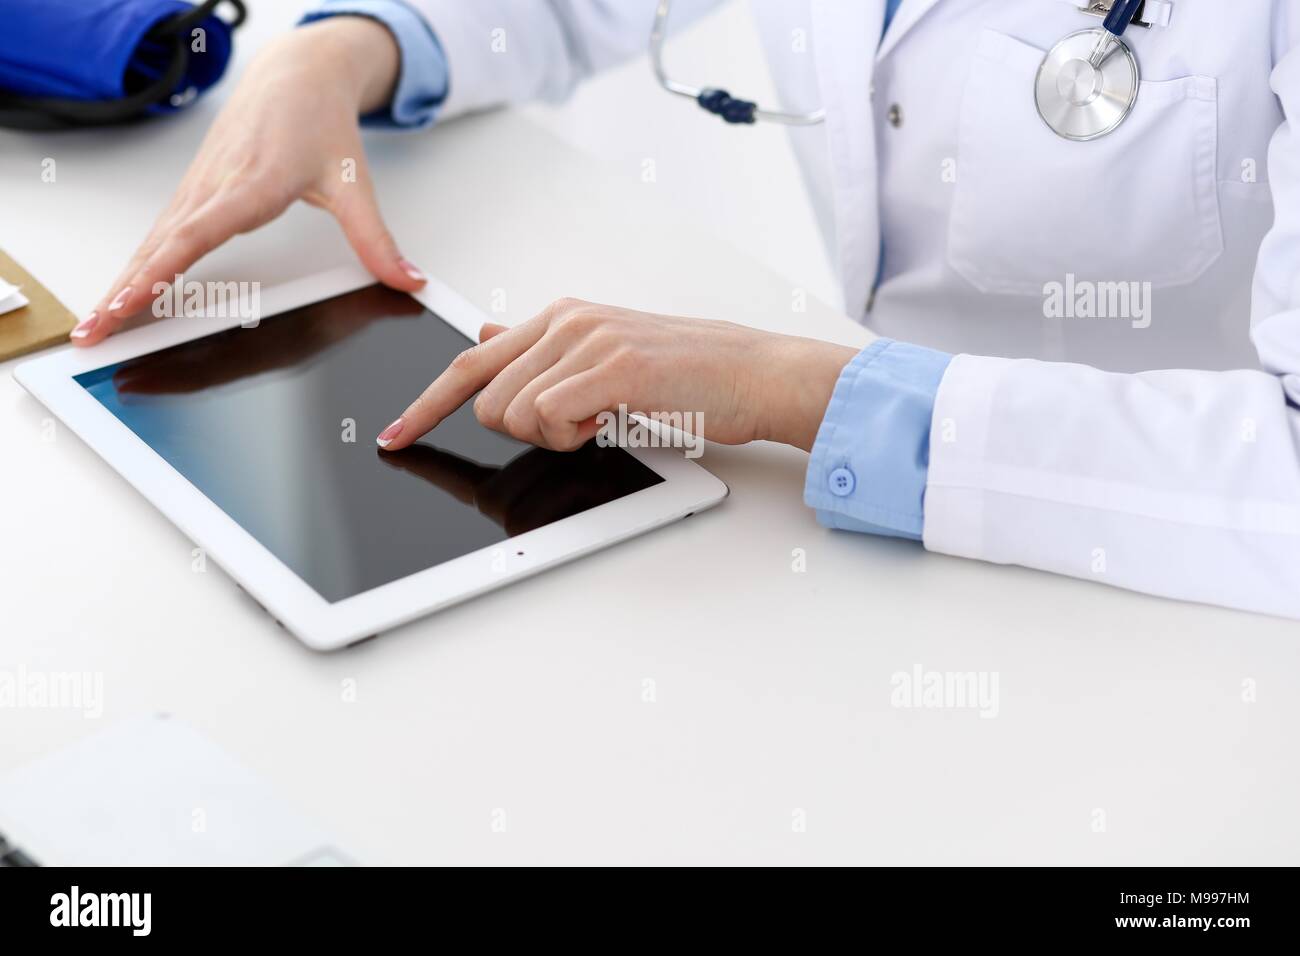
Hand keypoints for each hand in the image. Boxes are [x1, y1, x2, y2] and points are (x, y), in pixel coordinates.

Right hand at [71, 17, 424, 345]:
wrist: (297, 74)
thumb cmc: (319, 122)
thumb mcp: (354, 183)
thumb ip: (377, 239)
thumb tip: (406, 280)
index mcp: (252, 184)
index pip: (197, 235)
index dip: (161, 272)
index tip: (132, 301)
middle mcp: (216, 185)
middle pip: (160, 247)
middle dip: (123, 292)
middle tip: (93, 334)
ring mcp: (199, 187)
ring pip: (152, 243)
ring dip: (121, 283)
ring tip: (95, 325)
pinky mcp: (194, 191)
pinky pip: (159, 235)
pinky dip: (136, 265)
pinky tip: (123, 294)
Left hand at [375, 298, 857, 453]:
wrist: (755, 373)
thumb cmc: (691, 374)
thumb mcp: (604, 355)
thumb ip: (541, 350)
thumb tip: (484, 333)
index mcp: (562, 316)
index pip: (470, 361)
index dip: (427, 403)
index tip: (397, 435)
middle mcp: (567, 320)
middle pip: (485, 396)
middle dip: (518, 431)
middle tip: (574, 427)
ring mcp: (588, 340)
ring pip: (513, 413)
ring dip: (553, 436)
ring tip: (603, 419)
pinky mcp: (612, 367)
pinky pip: (550, 418)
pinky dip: (574, 435)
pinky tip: (611, 419)